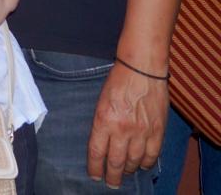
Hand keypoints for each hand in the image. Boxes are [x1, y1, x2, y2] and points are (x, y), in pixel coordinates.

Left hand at [87, 61, 167, 186]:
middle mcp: (122, 130)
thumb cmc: (117, 82)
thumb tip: (101, 143)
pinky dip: (146, 162)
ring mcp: (142, 132)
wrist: (141, 70)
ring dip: (129, 170)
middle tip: (111, 183)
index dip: (95, 167)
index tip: (95, 175)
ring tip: (125, 173)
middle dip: (113, 176)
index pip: (97, 152)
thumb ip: (101, 124)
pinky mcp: (157, 131)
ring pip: (134, 161)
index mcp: (104, 121)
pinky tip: (141, 165)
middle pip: (116, 162)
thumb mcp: (100, 102)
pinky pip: (152, 154)